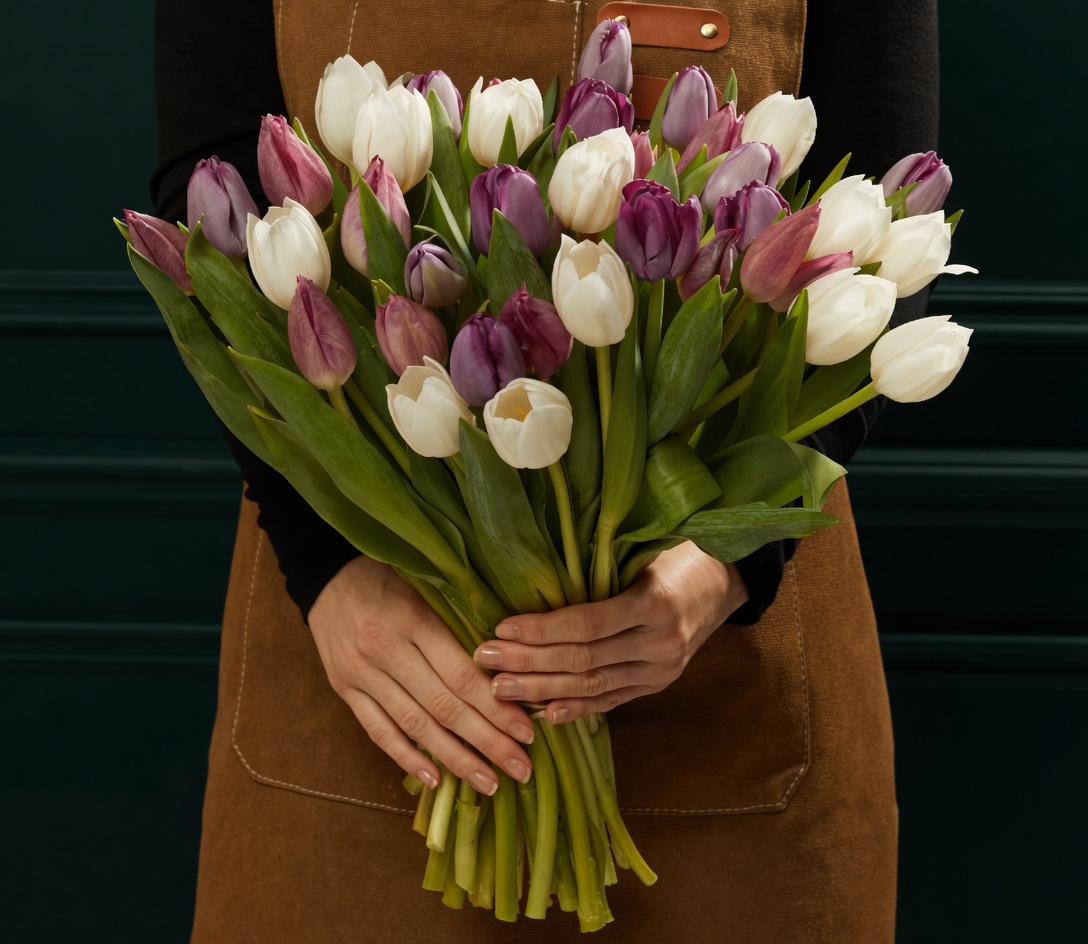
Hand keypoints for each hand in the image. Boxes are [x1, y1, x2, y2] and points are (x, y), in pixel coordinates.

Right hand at [307, 555, 534, 794]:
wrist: (326, 574)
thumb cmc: (390, 575)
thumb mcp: (429, 587)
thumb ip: (460, 625)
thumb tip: (507, 670)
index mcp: (414, 620)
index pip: (463, 676)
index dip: (497, 708)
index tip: (527, 732)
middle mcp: (386, 651)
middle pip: (444, 707)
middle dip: (487, 742)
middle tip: (521, 768)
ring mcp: (362, 674)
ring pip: (415, 726)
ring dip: (455, 759)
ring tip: (488, 782)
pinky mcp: (345, 690)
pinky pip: (378, 731)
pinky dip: (407, 758)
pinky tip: (435, 779)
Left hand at [473, 542, 748, 723]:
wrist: (725, 580)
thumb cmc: (677, 554)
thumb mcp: (644, 549)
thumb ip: (600, 568)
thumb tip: (535, 578)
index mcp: (655, 603)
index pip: (586, 623)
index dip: (541, 629)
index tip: (501, 628)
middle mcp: (660, 642)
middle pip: (583, 660)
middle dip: (529, 663)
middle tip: (485, 661)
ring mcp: (662, 669)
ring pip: (593, 686)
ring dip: (542, 690)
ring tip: (500, 690)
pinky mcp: (659, 684)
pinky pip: (612, 700)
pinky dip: (577, 708)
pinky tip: (545, 713)